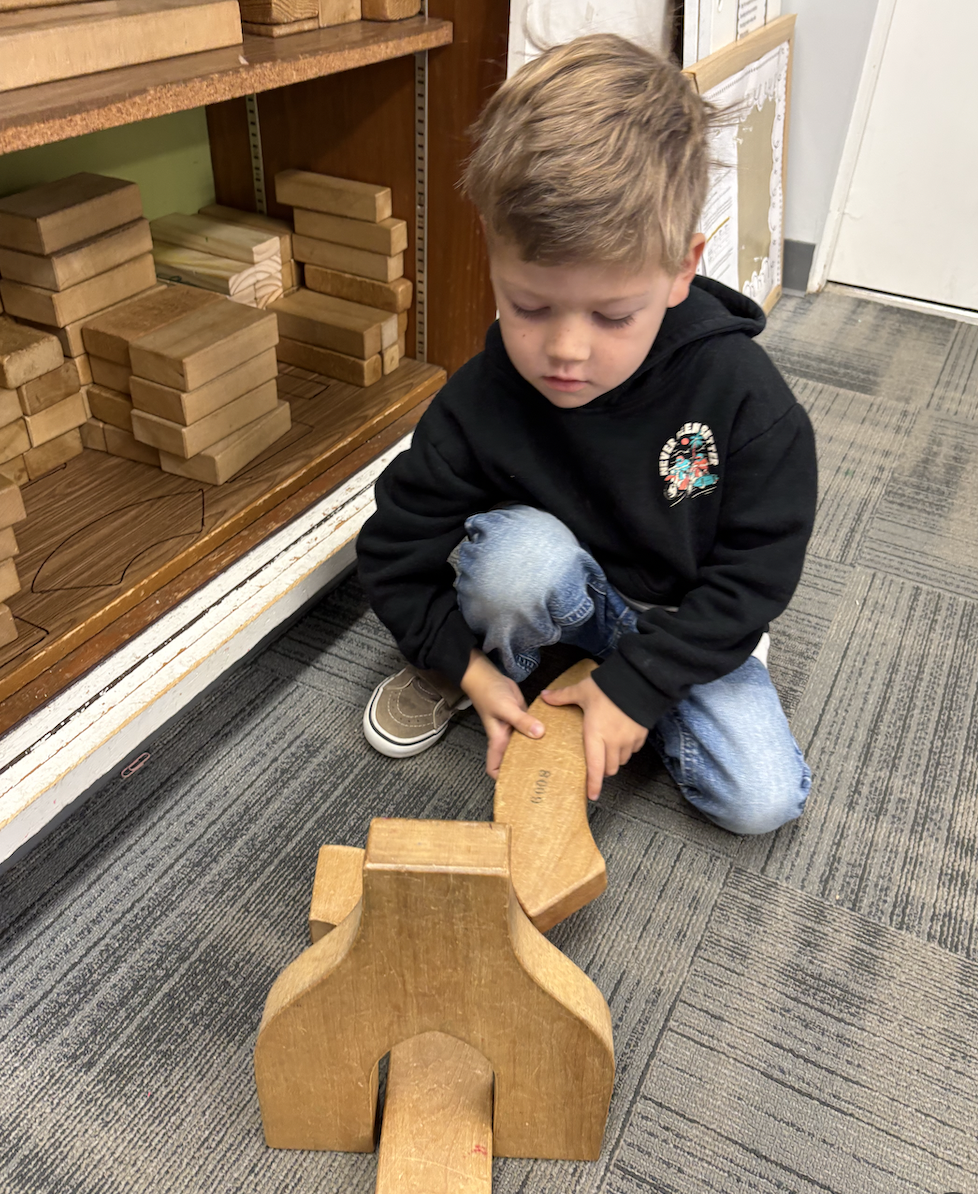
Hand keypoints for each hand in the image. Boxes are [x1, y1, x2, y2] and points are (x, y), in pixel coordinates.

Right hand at [461, 649, 543, 779]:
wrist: (488, 676)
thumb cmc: (489, 694)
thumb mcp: (505, 709)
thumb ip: (522, 721)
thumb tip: (540, 733)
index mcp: (498, 741)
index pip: (495, 768)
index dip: (503, 780)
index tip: (518, 788)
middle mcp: (507, 738)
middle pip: (516, 760)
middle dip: (528, 768)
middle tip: (547, 777)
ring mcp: (516, 729)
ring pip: (527, 745)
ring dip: (538, 750)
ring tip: (556, 760)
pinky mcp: (524, 718)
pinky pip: (534, 730)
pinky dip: (542, 734)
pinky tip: (557, 736)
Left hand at [541, 676, 646, 799]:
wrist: (638, 680)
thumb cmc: (607, 687)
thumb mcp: (582, 690)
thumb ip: (562, 696)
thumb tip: (544, 696)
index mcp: (595, 734)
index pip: (595, 767)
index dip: (593, 784)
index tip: (591, 796)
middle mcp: (613, 742)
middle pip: (609, 768)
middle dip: (602, 771)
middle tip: (596, 766)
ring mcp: (629, 740)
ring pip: (621, 761)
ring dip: (614, 760)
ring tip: (607, 751)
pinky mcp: (641, 735)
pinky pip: (633, 750)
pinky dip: (626, 750)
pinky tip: (621, 739)